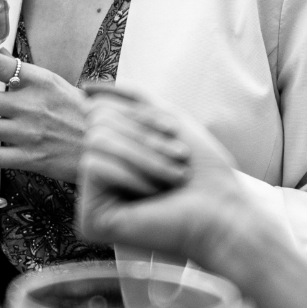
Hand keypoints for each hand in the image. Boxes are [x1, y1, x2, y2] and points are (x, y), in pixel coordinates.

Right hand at [77, 87, 250, 269]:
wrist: (221, 213)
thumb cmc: (203, 172)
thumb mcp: (168, 120)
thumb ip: (130, 99)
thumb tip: (85, 89)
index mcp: (115, 154)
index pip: (103, 111)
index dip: (139, 114)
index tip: (171, 131)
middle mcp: (99, 176)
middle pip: (97, 124)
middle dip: (143, 136)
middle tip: (179, 157)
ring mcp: (93, 199)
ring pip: (95, 143)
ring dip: (143, 155)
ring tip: (172, 177)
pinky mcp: (90, 219)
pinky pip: (93, 168)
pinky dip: (130, 174)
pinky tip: (152, 194)